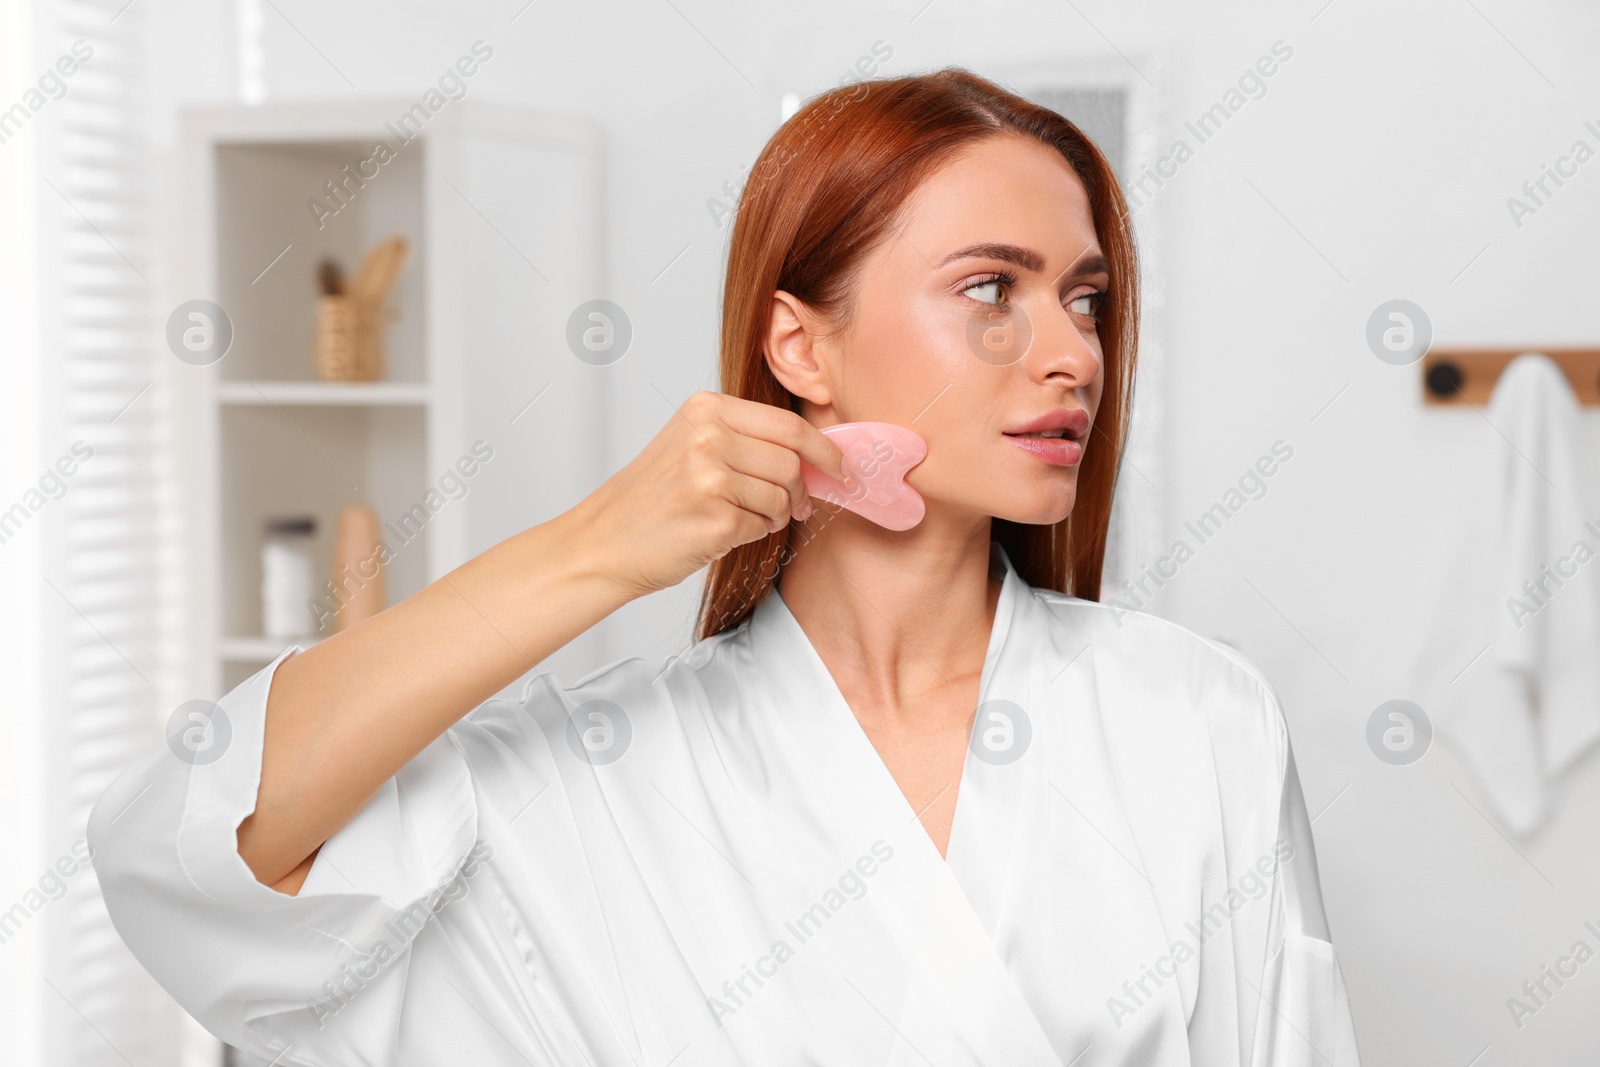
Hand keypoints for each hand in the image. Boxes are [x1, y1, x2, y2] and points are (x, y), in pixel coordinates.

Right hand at [568, 391, 846, 598]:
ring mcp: (710, 478)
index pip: (787, 424)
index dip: (823, 449)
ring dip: (773, 515)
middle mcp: (708, 436)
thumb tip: (814, 452)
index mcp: (706, 409)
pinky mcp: (715, 520)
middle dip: (801, 490)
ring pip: (781, 497)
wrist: (604, 542)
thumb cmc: (651, 498)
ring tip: (741, 518)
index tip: (840, 467)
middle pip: (791, 463)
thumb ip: (745, 437)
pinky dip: (753, 534)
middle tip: (796, 507)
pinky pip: (763, 527)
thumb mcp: (690, 443)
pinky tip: (722, 531)